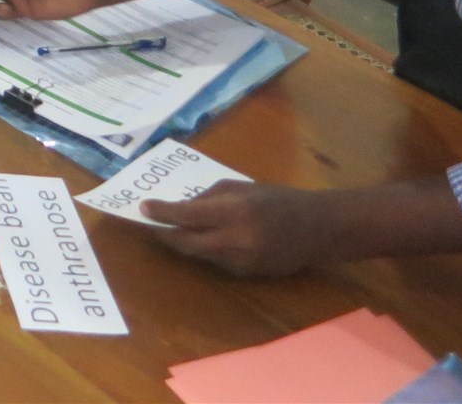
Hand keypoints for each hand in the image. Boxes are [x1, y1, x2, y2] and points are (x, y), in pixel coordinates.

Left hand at [142, 182, 329, 275]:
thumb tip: (180, 206)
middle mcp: (235, 241)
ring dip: (183, 243)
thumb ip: (208, 197)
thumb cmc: (278, 199)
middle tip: (151, 224)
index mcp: (233, 212)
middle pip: (185, 243)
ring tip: (171, 230)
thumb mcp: (241, 187)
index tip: (142, 208)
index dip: (161, 213)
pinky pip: (216, 262)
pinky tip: (202, 239)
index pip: (185, 216)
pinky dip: (205, 250)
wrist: (319, 229)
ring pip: (199, 255)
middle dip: (165, 234)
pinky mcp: (247, 274)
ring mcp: (241, 262)